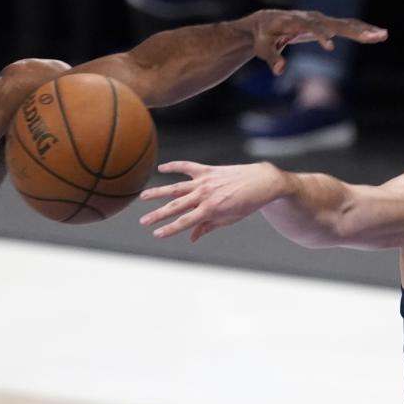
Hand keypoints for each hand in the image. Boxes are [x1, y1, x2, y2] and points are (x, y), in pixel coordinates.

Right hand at [140, 161, 282, 240]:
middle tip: (143, 221)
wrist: (261, 182)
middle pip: (176, 207)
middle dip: (158, 215)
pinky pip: (187, 167)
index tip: (156, 234)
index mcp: (211, 210)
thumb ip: (208, 227)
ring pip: (176, 187)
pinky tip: (161, 168)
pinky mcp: (207, 170)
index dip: (169, 229)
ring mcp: (205, 181)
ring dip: (158, 192)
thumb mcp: (229, 220)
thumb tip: (192, 237)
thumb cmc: (247, 204)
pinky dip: (174, 166)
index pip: (185, 222)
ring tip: (142, 196)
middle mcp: (205, 195)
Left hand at [244, 10, 386, 74]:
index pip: (311, 27)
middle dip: (354, 30)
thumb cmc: (264, 36)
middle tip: (372, 36)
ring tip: (383, 35)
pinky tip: (377, 34)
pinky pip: (347, 26)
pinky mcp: (326, 24)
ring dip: (365, 30)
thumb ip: (271, 58)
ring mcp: (321, 20)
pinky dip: (361, 30)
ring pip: (346, 24)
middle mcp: (312, 18)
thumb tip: (280, 70)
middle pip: (336, 23)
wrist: (267, 21)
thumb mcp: (263, 48)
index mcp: (296, 22)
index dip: (320, 35)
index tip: (330, 45)